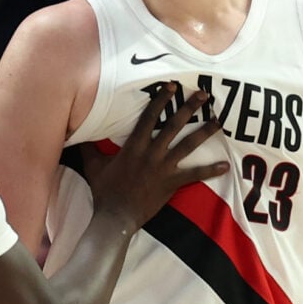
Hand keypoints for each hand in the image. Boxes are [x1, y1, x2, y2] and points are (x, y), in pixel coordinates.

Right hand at [88, 84, 227, 228]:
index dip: (160, 100)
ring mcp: (163, 168)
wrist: (115, 217)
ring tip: (218, 120)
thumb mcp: (93, 166)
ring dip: (204, 132)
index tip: (172, 86)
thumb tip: (77, 134)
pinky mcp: (171, 184)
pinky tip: (225, 166)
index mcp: (134, 146)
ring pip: (188, 145)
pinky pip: (194, 175)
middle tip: (203, 94)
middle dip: (189, 108)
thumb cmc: (104, 191)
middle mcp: (151, 154)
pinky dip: (210, 171)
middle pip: (174, 125)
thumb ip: (90, 148)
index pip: (149, 117)